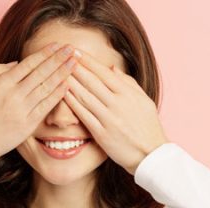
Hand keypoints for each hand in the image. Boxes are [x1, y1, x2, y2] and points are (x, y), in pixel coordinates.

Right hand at [0, 43, 78, 165]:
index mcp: (2, 83)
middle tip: (72, 49)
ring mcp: (22, 109)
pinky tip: (67, 85)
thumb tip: (17, 62)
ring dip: (62, 74)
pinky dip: (57, 95)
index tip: (57, 45)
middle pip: (41, 72)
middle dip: (58, 59)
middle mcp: (14, 94)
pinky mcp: (28, 124)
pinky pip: (46, 106)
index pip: (29, 63)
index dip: (45, 53)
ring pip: (46, 87)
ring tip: (74, 63)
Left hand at [63, 52, 169, 174]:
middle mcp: (118, 104)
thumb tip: (112, 68)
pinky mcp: (102, 134)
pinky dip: (73, 104)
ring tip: (58, 72)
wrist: (151, 154)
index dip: (88, 61)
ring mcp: (109, 119)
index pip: (104, 72)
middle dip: (75, 67)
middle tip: (61, 56)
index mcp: (128, 94)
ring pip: (85, 96)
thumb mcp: (143, 100)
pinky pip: (84, 116)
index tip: (76, 51)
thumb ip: (128, 83)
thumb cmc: (148, 126)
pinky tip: (63, 94)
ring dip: (70, 83)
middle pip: (92, 82)